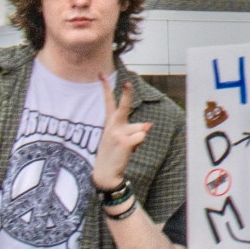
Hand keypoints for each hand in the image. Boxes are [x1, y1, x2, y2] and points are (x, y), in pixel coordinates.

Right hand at [91, 76, 151, 190]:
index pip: (108, 102)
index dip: (105, 87)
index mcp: (109, 123)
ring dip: (137, 139)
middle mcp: (113, 126)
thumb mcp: (118, 139)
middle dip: (127, 94)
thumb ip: (133, 130)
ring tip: (126, 149)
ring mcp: (118, 133)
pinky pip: (141, 137)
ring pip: (140, 128)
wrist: (106, 173)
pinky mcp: (125, 142)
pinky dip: (138, 145)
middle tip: (128, 83)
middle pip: (123, 106)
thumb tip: (148, 125)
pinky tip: (129, 152)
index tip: (101, 74)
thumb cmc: (113, 155)